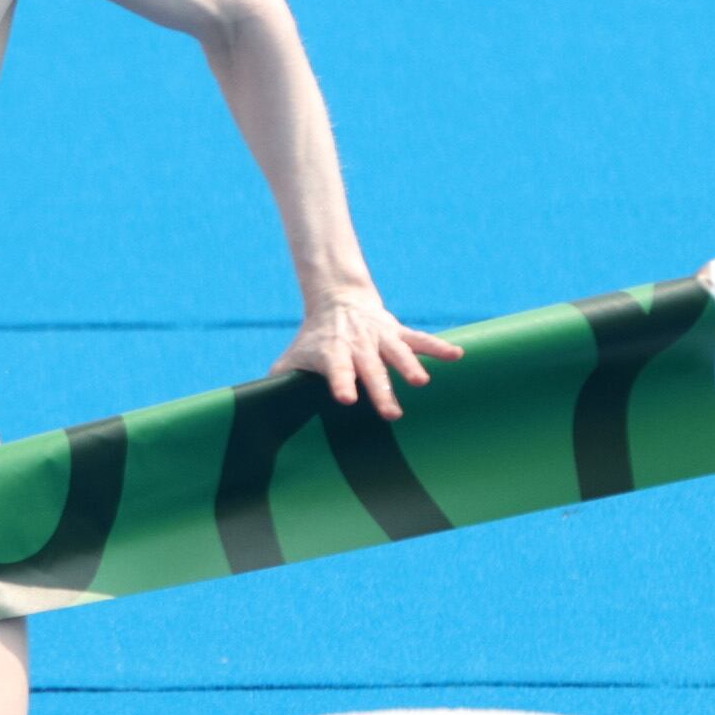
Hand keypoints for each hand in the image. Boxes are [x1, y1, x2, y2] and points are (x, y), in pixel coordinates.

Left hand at [278, 290, 461, 420]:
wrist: (337, 300)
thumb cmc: (314, 339)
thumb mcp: (293, 356)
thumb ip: (279, 380)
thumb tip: (256, 408)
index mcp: (332, 353)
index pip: (336, 370)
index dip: (341, 383)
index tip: (347, 399)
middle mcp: (358, 345)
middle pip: (371, 369)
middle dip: (381, 390)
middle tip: (391, 414)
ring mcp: (380, 337)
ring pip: (397, 353)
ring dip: (409, 367)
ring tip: (422, 383)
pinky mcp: (398, 332)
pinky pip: (421, 340)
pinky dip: (438, 347)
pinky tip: (458, 356)